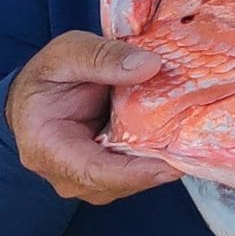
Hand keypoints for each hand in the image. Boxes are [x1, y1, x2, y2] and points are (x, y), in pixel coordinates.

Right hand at [5, 30, 177, 204]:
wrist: (39, 92)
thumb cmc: (48, 75)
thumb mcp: (67, 53)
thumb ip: (102, 58)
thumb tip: (150, 65)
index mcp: (46, 148)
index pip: (92, 172)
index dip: (135, 173)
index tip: (171, 166)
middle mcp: (67, 172)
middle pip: (119, 182)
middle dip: (157, 168)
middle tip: (195, 148)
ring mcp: (88, 176)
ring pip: (132, 181)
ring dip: (161, 163)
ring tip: (192, 143)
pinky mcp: (108, 169)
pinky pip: (136, 172)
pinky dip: (158, 158)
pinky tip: (181, 140)